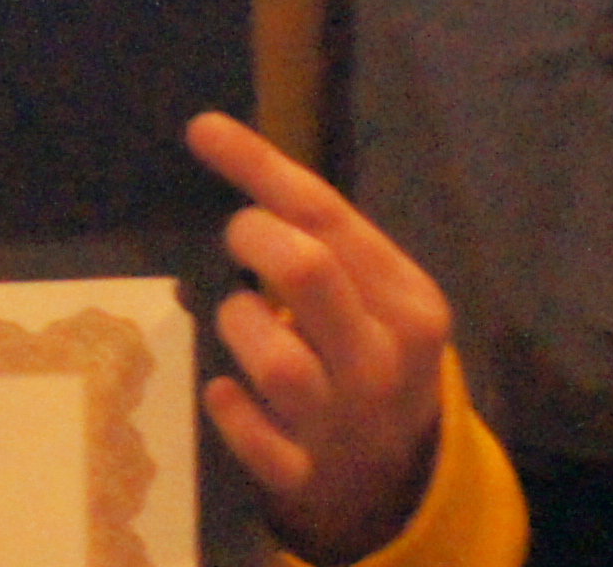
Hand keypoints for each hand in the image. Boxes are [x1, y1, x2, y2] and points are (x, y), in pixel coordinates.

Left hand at [187, 112, 449, 562]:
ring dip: (240, 325)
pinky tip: (226, 392)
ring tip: (242, 321)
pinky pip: (254, 440)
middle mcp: (384, 360)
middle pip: (308, 271)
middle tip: (240, 241)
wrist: (397, 482)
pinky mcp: (306, 478)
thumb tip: (218, 138)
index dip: (258, 166)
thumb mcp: (373, 295)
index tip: (202, 130)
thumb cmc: (368, 357)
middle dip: (254, 238)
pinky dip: (231, 410)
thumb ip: (321, 234)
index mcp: (410, 303)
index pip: (328, 215)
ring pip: (279, 360)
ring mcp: (347, 424)